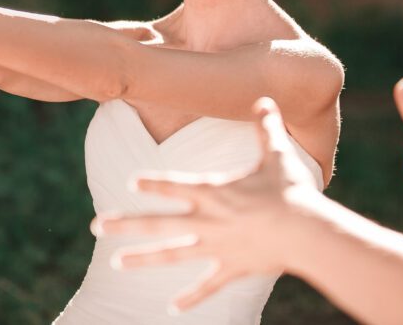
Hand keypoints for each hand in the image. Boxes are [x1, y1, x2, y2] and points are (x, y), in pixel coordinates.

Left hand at [92, 97, 323, 313]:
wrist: (306, 233)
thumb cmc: (291, 191)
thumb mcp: (276, 155)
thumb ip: (266, 127)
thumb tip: (264, 99)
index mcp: (212, 192)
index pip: (173, 186)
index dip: (151, 184)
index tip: (130, 184)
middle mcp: (207, 220)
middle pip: (158, 223)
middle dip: (125, 224)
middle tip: (96, 226)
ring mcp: (216, 247)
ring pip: (172, 255)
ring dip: (143, 259)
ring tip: (116, 263)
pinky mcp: (231, 268)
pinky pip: (206, 286)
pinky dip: (190, 298)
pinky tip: (172, 308)